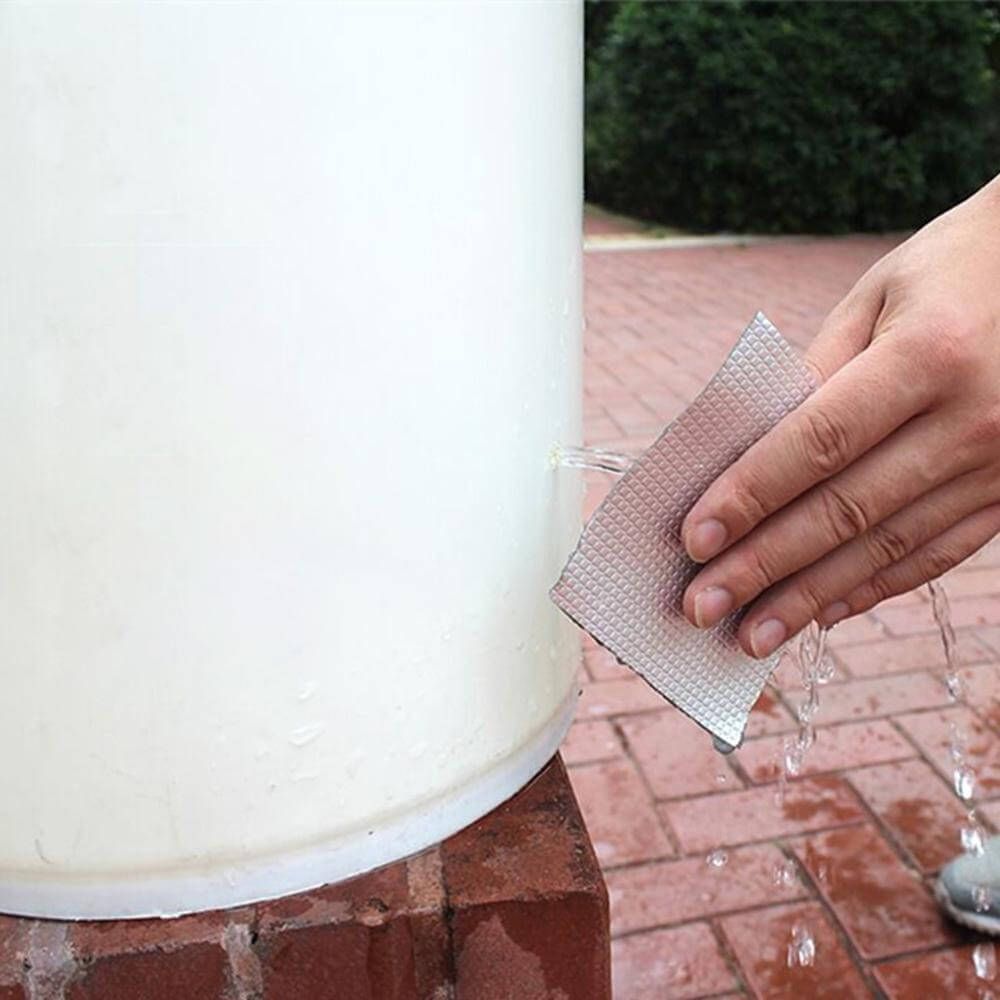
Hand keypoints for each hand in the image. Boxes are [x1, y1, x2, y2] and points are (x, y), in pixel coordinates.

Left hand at [680, 174, 999, 657]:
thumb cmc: (957, 270)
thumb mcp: (879, 296)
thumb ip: (817, 372)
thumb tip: (751, 451)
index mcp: (930, 355)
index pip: (818, 442)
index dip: (750, 495)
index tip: (693, 540)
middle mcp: (973, 419)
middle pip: (846, 509)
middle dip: (764, 565)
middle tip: (701, 607)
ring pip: (887, 547)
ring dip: (811, 597)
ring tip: (750, 635)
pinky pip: (938, 553)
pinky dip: (876, 587)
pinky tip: (824, 614)